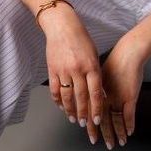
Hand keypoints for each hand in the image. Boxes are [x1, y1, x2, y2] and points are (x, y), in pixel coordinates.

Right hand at [44, 8, 103, 142]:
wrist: (63, 26)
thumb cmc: (81, 39)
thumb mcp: (94, 55)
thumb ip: (95, 74)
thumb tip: (98, 93)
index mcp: (91, 66)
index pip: (95, 93)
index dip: (96, 109)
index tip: (97, 121)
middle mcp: (78, 70)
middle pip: (81, 98)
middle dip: (84, 114)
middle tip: (85, 124)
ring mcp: (64, 70)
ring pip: (67, 96)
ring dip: (70, 110)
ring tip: (72, 119)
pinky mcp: (52, 69)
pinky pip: (54, 89)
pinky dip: (57, 100)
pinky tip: (61, 106)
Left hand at [98, 40, 144, 149]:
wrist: (129, 53)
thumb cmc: (116, 61)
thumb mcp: (101, 74)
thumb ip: (96, 88)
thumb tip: (92, 96)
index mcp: (96, 90)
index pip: (90, 111)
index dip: (89, 123)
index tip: (89, 133)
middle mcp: (105, 95)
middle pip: (100, 118)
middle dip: (99, 132)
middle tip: (98, 142)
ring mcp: (117, 97)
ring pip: (115, 120)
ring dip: (116, 133)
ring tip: (117, 143)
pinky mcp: (130, 96)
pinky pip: (129, 115)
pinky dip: (129, 125)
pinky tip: (129, 132)